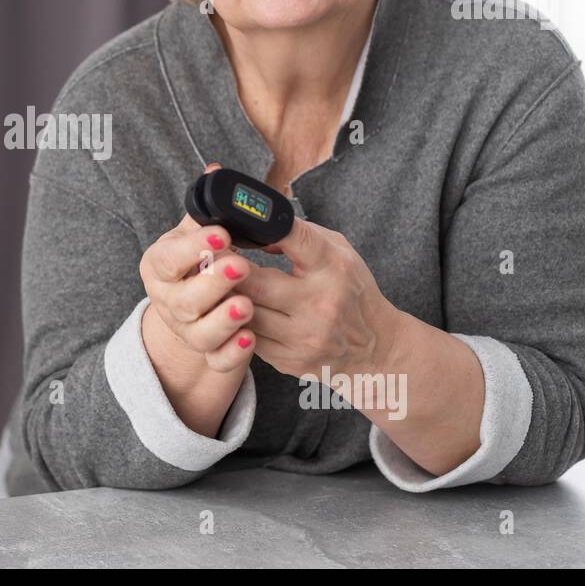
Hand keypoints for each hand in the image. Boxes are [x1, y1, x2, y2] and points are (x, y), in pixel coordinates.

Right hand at [139, 163, 257, 373]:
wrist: (197, 307)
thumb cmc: (200, 260)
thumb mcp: (196, 233)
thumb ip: (206, 209)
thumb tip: (215, 171)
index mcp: (159, 266)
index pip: (168, 258)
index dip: (193, 248)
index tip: (222, 235)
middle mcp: (167, 301)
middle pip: (183, 299)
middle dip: (212, 282)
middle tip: (242, 265)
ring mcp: (186, 331)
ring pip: (198, 333)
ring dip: (223, 318)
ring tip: (247, 305)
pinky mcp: (208, 354)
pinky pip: (217, 359)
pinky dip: (232, 351)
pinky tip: (251, 337)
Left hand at [230, 216, 400, 383]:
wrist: (374, 349)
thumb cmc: (352, 292)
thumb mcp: (340, 252)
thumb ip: (301, 234)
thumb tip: (255, 227)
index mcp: (334, 268)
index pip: (293, 239)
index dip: (259, 227)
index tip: (234, 224)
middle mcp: (320, 304)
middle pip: (254, 283)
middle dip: (227, 269)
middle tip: (210, 257)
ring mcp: (304, 337)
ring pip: (244, 314)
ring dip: (225, 298)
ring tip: (213, 284)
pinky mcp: (290, 361)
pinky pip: (248, 338)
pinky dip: (236, 323)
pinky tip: (229, 311)